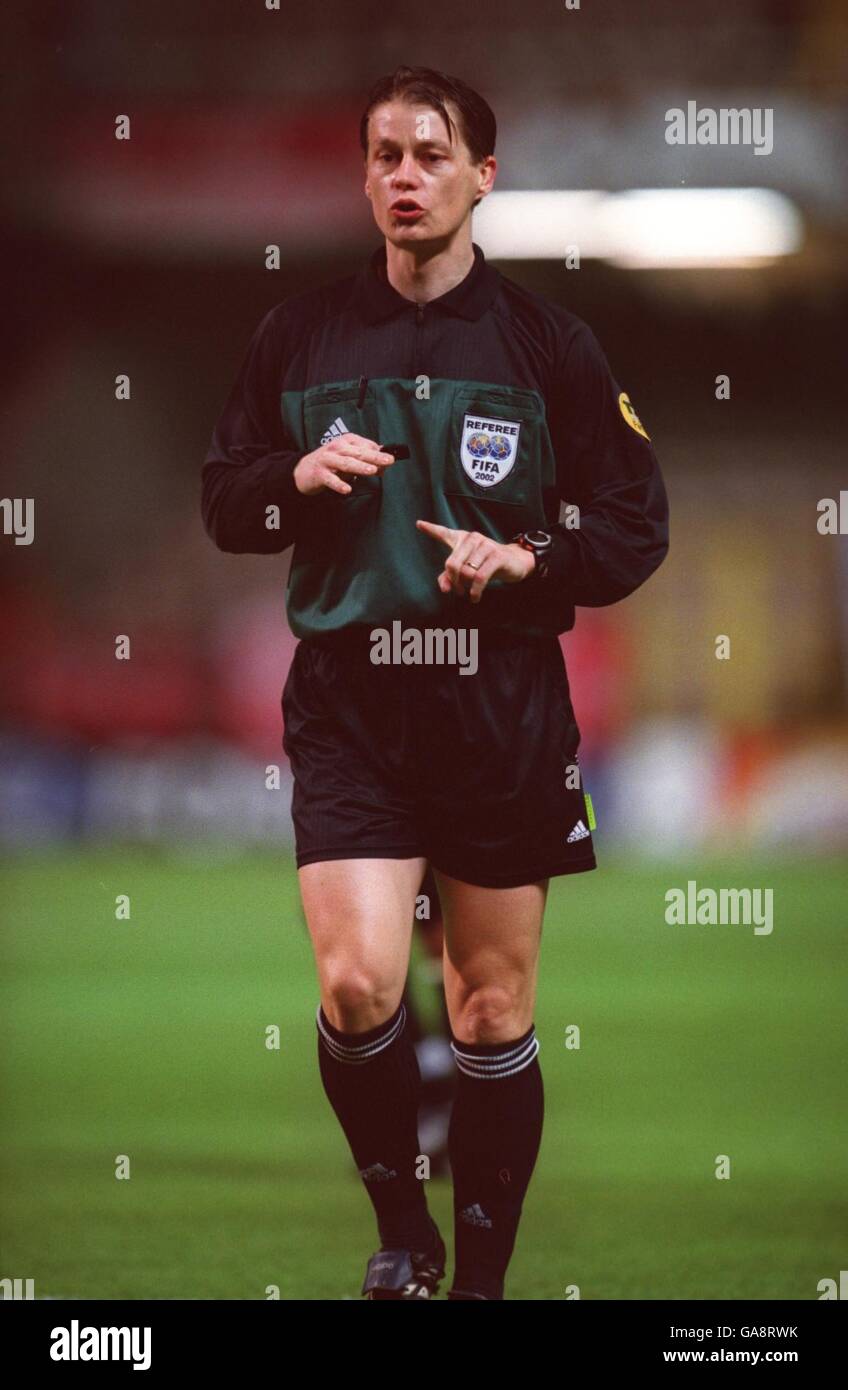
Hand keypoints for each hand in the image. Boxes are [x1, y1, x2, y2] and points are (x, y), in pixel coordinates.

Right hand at [294, 435, 394, 495]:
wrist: (304, 469)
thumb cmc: (331, 463)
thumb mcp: (349, 457)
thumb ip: (366, 460)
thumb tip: (384, 466)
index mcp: (346, 441)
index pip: (365, 445)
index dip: (378, 453)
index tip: (390, 460)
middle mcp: (337, 448)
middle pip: (359, 452)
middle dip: (374, 457)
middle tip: (388, 460)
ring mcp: (327, 460)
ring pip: (346, 463)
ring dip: (360, 467)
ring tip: (372, 471)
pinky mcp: (319, 473)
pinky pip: (330, 479)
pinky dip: (339, 484)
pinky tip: (347, 489)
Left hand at [415, 520, 533, 602]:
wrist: (515, 563)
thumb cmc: (487, 565)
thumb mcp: (467, 570)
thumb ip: (450, 578)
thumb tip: (444, 589)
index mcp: (463, 539)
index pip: (444, 533)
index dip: (431, 529)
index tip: (419, 524)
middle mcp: (473, 538)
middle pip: (452, 564)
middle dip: (453, 582)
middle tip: (458, 592)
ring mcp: (485, 545)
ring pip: (466, 572)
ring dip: (466, 587)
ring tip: (470, 593)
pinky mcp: (497, 556)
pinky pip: (479, 577)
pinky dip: (475, 591)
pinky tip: (475, 597)